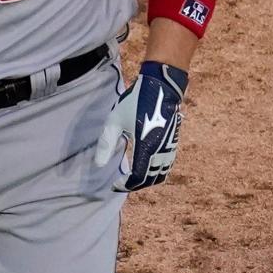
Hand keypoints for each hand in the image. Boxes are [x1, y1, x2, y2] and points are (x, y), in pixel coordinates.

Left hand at [93, 61, 187, 191]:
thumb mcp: (115, 121)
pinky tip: (146, 166)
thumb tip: (98, 165)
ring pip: (162, 173)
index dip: (126, 185)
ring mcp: (170, 146)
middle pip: (151, 179)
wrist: (160, 87)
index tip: (115, 185)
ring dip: (148, 179)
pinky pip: (168, 164)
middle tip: (122, 183)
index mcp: (147, 147)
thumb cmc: (135, 102)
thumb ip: (106, 144)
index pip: (138, 177)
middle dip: (137, 185)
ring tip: (133, 177)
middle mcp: (161, 150)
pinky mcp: (174, 141)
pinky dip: (158, 171)